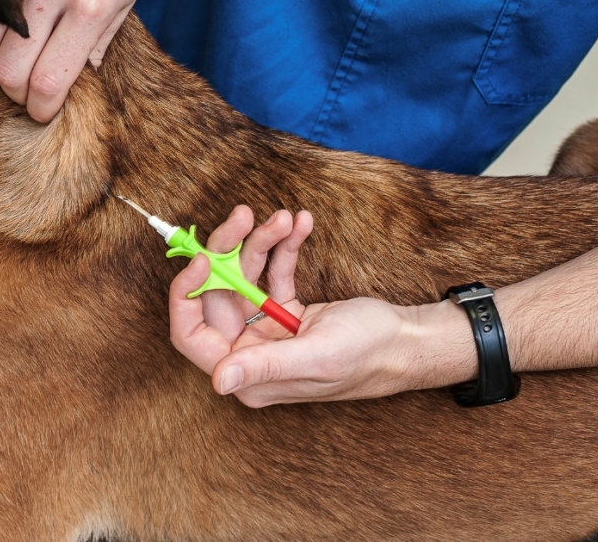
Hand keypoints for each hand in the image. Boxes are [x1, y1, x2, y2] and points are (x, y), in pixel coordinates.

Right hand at [0, 0, 159, 120]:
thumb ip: (99, 39)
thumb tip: (74, 74)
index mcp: (90, 8)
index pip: (47, 82)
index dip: (40, 106)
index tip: (43, 109)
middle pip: (6, 69)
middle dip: (15, 89)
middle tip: (27, 87)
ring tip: (16, 54)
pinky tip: (3, 19)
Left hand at [169, 204, 477, 406]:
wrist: (409, 340)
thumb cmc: (369, 356)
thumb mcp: (317, 356)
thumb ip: (265, 366)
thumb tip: (218, 383)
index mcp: (248, 374)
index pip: (191, 335)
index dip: (188, 295)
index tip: (204, 258)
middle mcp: (251, 353)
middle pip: (218, 294)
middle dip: (231, 250)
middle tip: (247, 214)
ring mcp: (267, 330)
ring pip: (246, 276)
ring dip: (263, 241)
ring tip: (285, 216)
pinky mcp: (286, 311)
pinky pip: (274, 271)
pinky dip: (284, 246)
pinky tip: (301, 223)